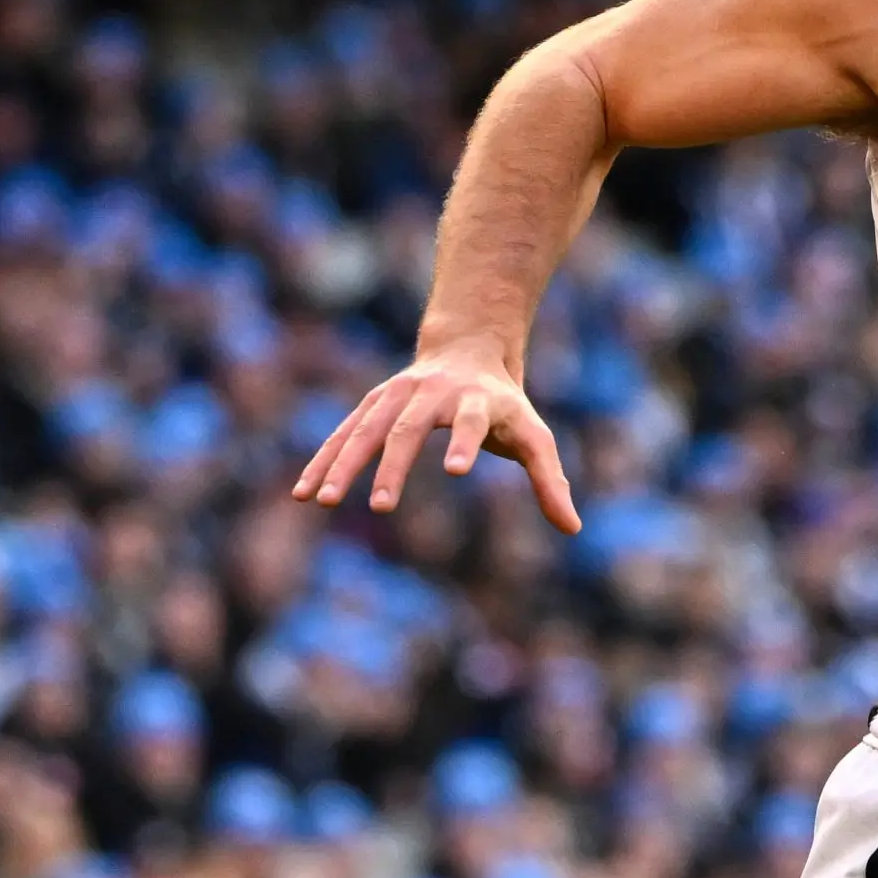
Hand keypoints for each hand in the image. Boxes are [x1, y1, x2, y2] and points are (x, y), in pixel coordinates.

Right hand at [291, 340, 579, 532]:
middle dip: (394, 466)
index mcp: (479, 401)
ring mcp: (398, 394)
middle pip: (410, 428)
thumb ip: (550, 481)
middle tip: (380, 506)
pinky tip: (303, 492)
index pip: (474, 422)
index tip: (457, 471)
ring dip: (344, 464)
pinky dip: (323, 460)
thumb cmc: (505, 406)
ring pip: (367, 429)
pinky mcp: (374, 402)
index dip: (467, 443)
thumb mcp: (535, 437)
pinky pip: (344, 433)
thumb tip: (574, 529)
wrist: (469, 348)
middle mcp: (433, 394)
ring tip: (323, 501)